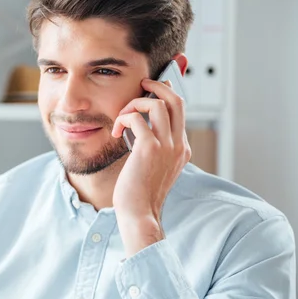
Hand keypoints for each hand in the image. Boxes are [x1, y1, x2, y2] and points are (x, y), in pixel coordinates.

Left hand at [111, 78, 190, 256]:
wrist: (139, 214)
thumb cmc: (140, 193)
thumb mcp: (154, 168)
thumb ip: (153, 148)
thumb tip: (140, 127)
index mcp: (182, 149)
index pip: (180, 112)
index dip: (166, 95)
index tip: (152, 88)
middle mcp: (179, 145)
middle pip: (177, 101)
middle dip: (158, 86)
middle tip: (142, 84)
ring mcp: (167, 146)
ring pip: (158, 104)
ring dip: (135, 104)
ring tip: (122, 116)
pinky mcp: (149, 148)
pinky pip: (137, 119)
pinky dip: (123, 119)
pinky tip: (116, 132)